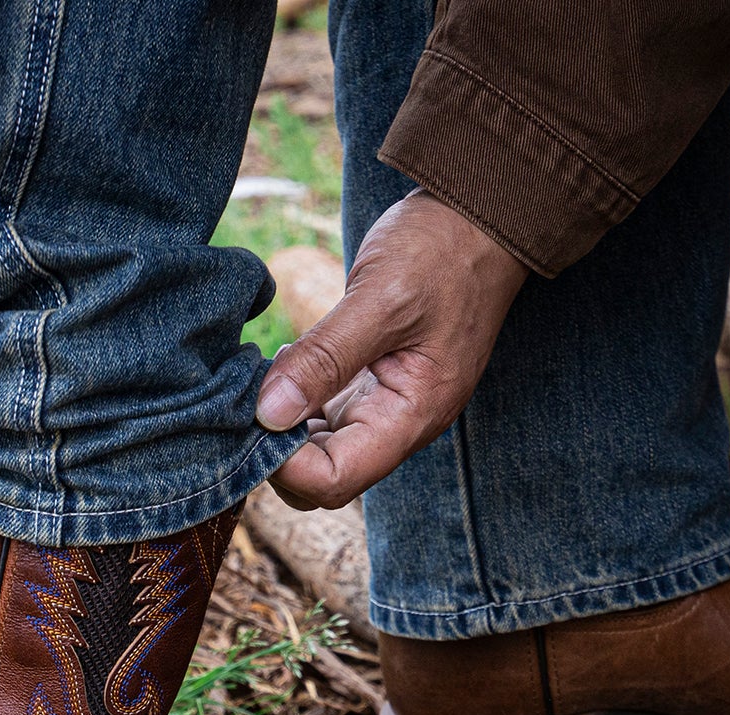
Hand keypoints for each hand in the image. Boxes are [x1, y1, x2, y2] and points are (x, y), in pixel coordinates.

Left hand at [256, 190, 527, 509]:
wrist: (480, 220)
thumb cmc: (443, 252)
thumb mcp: (379, 299)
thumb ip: (324, 358)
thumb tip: (268, 413)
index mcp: (410, 417)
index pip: (336, 480)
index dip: (287, 465)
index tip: (255, 418)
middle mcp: (397, 425)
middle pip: (325, 479)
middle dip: (279, 453)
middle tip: (249, 398)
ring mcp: (383, 408)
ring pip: (321, 452)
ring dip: (284, 429)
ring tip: (266, 377)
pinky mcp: (371, 387)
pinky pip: (325, 418)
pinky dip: (295, 403)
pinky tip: (286, 366)